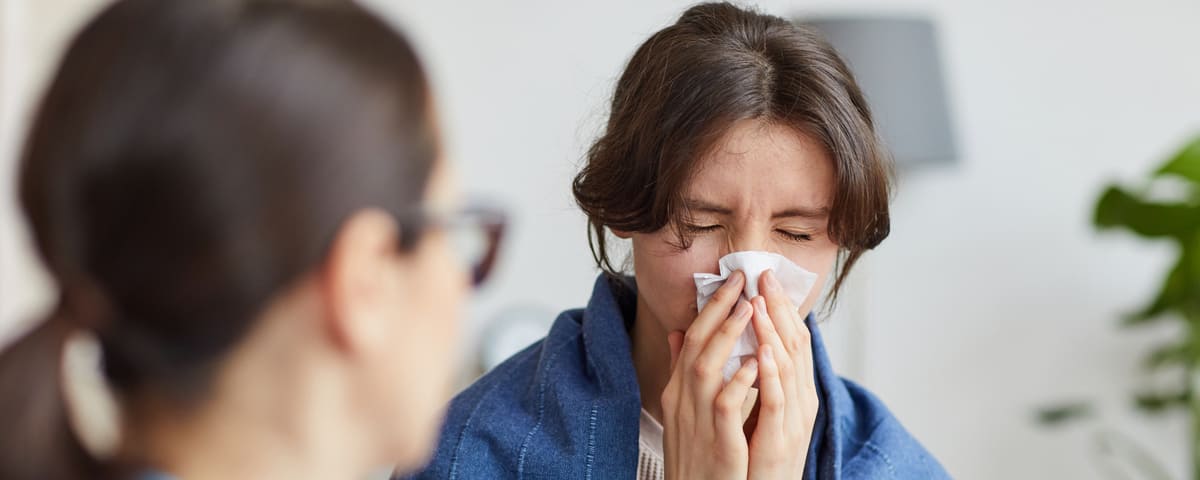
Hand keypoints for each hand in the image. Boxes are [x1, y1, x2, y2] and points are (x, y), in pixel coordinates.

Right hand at [661, 270, 759, 479]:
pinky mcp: (717, 443)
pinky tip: (755, 362)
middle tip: (740, 279)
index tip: (731, 280)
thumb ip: (682, 371)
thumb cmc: (695, 456)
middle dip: (718, 309)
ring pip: (706, 368)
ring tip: (749, 308)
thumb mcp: (682, 410)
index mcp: (677, 392)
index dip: (710, 307)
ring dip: (728, 336)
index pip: (691, 339)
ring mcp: (697, 421)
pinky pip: (725, 407)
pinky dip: (739, 382)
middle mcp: (682, 401)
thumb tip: (678, 333)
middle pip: (696, 345)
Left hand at [743, 269, 818, 478]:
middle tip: (764, 278)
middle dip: (779, 310)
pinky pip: (777, 402)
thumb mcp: (748, 410)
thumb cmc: (753, 456)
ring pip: (788, 368)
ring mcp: (793, 421)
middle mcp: (800, 401)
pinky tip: (761, 351)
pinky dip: (771, 374)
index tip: (763, 279)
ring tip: (759, 303)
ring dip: (773, 333)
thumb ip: (739, 375)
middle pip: (795, 347)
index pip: (790, 341)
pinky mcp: (781, 440)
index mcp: (793, 392)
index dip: (779, 309)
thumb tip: (717, 338)